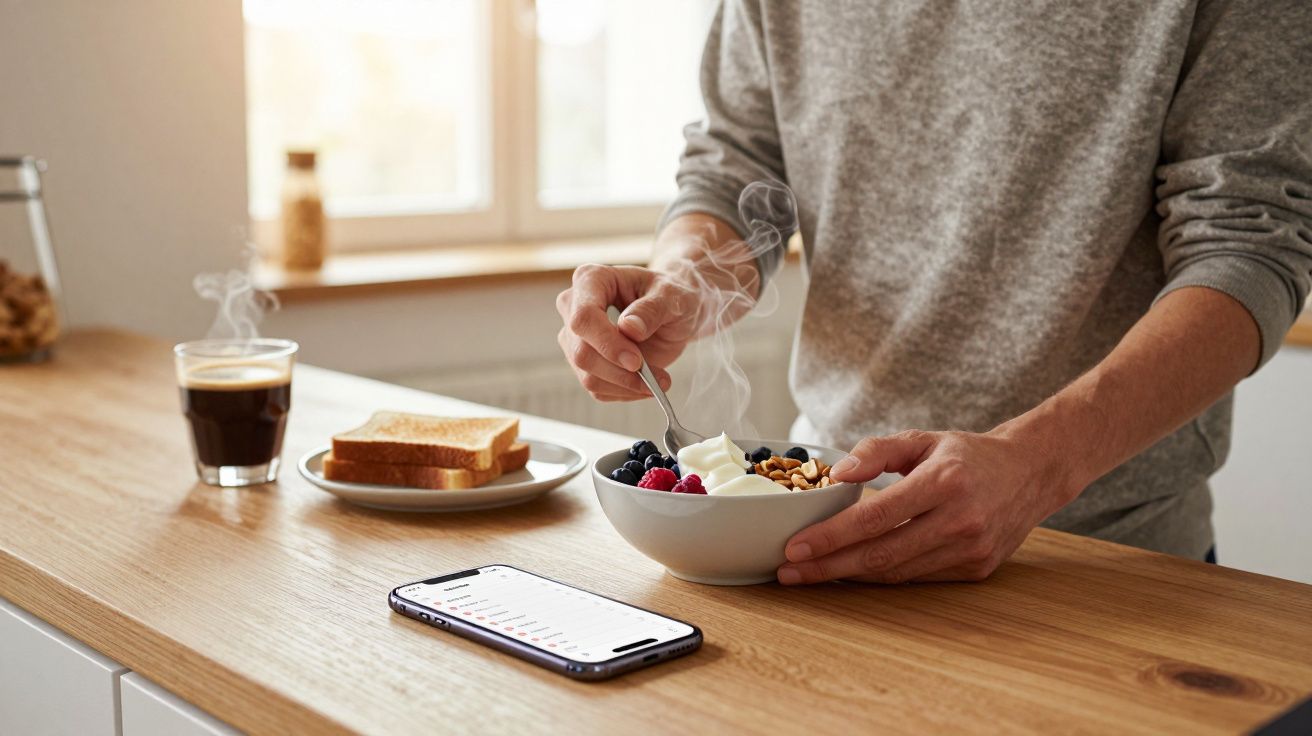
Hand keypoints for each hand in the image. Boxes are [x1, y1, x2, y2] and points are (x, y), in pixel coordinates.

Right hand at [556, 264, 697, 400]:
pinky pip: (598, 389)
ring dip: (627, 385)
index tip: (636, 361)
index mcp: (591, 280)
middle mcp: (574, 308)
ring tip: (660, 380)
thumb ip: (651, 309)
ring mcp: (576, 338)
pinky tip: (648, 383)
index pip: (583, 318)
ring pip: (588, 376)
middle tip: (657, 377)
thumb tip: (629, 328)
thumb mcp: (672, 296)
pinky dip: (626, 392)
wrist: (673, 310)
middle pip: (582, 352)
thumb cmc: (670, 295)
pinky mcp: (585, 363)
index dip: (607, 344)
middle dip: (620, 372)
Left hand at [777, 429, 1080, 583]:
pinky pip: (918, 577)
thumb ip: (877, 451)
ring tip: (811, 574)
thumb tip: (837, 474)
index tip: (795, 547)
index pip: (874, 518)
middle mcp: (960, 520)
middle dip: (828, 567)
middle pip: (881, 554)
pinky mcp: (977, 568)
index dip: (831, 537)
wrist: (1032, 472)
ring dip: (849, 577)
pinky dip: (881, 577)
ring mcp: (971, 549)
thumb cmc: (969, 455)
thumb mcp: (922, 439)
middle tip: (789, 572)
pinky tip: (852, 572)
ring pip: (897, 572)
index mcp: (943, 482)